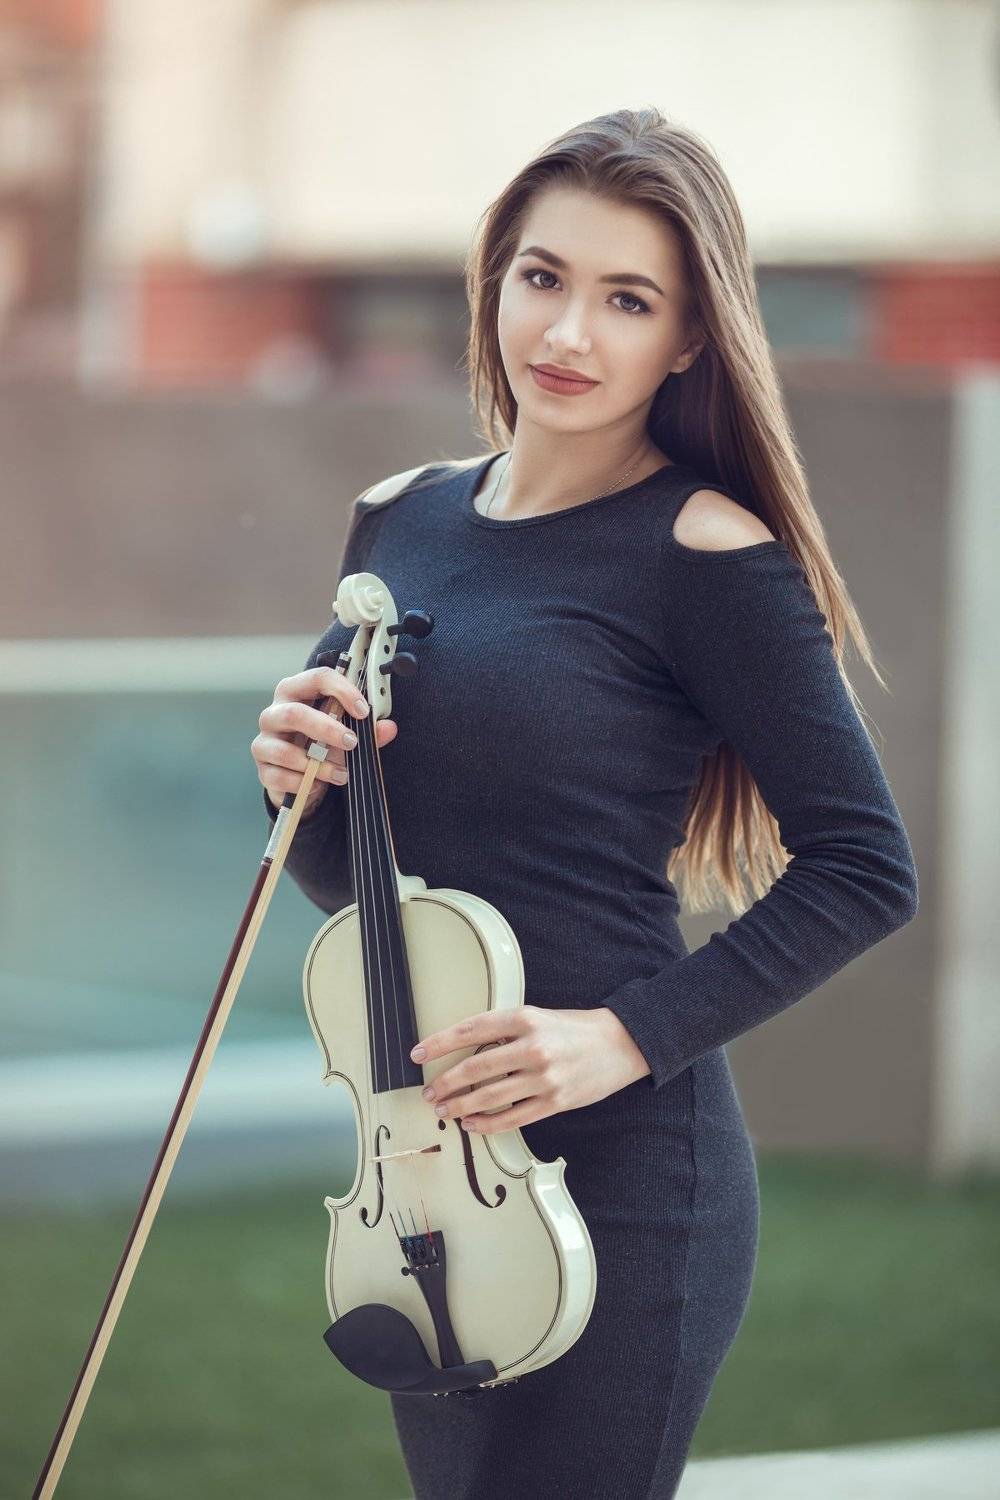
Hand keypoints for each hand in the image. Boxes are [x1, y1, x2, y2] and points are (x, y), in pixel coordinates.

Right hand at [253, 664, 397, 812]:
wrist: (298, 775)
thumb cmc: (321, 743)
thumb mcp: (346, 734)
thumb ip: (369, 731)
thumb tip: (389, 728)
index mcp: (296, 693)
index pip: (317, 678)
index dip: (342, 690)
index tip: (363, 711)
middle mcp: (274, 713)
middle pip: (295, 713)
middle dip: (328, 729)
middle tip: (352, 742)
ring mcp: (264, 741)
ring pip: (286, 751)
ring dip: (319, 764)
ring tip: (341, 773)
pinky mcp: (263, 768)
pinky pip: (280, 776)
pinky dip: (304, 783)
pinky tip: (318, 784)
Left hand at [410, 1004, 650, 1133]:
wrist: (621, 1044)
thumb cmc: (577, 1028)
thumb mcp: (540, 1016)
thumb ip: (507, 1032)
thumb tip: (467, 1052)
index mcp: (526, 1018)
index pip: (472, 1029)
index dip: (440, 1043)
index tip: (418, 1053)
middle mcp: (533, 1047)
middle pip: (476, 1067)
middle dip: (446, 1082)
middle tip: (429, 1092)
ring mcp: (545, 1077)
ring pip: (490, 1096)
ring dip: (461, 1105)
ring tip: (444, 1110)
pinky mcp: (555, 1102)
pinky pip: (513, 1118)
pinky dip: (488, 1124)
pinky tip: (472, 1125)